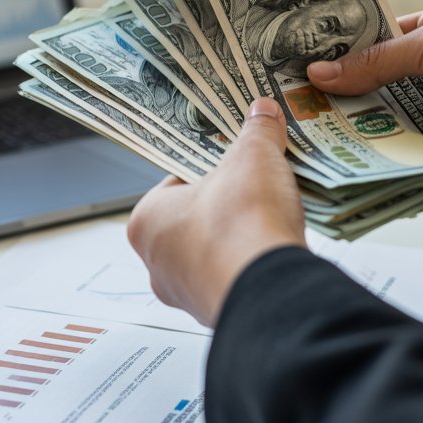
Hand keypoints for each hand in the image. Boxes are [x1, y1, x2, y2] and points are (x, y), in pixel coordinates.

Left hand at [127, 98, 305, 327]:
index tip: (233, 158)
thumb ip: (257, 132)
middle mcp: (157, 263)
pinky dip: (252, 265)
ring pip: (214, 253)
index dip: (209, 166)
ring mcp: (187, 294)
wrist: (273, 292)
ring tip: (273, 215)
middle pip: (194, 219)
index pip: (176, 181)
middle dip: (225, 203)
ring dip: (240, 237)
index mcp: (146, 220)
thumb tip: (263, 110)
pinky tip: (275, 249)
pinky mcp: (220, 312)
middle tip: (256, 184)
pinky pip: (235, 279)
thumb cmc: (242, 223)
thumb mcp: (253, 158)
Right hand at [306, 0, 422, 202]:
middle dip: (332, 105)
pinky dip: (377, 178)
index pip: (370, 46)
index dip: (332, 56)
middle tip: (280, 111)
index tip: (287, 65)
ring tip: (295, 148)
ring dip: (348, 142)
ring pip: (380, 137)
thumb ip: (376, 62)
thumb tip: (318, 73)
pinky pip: (402, 175)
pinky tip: (332, 182)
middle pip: (368, 96)